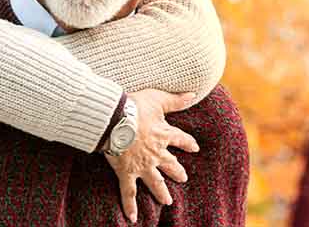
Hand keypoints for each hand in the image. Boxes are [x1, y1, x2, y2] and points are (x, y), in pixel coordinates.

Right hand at [106, 89, 199, 221]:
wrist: (114, 120)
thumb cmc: (134, 107)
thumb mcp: (157, 100)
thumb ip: (175, 100)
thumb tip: (193, 94)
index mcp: (164, 135)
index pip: (181, 140)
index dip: (188, 144)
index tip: (194, 148)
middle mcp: (156, 153)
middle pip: (171, 165)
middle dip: (177, 172)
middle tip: (183, 178)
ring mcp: (142, 166)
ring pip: (155, 182)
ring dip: (161, 192)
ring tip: (168, 201)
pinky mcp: (127, 173)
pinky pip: (129, 193)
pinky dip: (130, 207)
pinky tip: (132, 218)